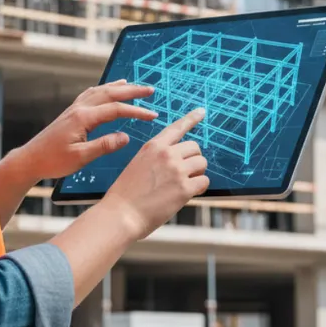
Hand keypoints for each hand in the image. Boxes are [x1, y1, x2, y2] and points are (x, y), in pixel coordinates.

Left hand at [18, 80, 157, 180]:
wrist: (31, 159)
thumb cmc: (53, 161)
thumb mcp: (80, 158)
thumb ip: (104, 146)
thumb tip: (126, 137)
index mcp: (83, 118)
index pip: (116, 110)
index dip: (137, 111)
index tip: (153, 115)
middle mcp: (79, 108)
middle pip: (110, 93)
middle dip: (132, 90)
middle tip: (150, 90)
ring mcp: (74, 108)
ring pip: (100, 91)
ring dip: (118, 87)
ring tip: (133, 85)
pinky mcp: (71, 112)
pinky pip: (91, 94)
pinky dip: (103, 89)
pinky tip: (106, 89)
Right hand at [103, 108, 209, 239]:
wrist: (121, 214)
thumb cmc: (126, 194)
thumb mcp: (138, 164)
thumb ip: (158, 157)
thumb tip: (178, 160)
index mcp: (153, 146)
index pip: (176, 127)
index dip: (192, 118)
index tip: (202, 111)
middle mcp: (166, 154)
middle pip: (195, 147)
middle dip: (193, 159)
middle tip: (184, 173)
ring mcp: (176, 170)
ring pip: (202, 163)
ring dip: (197, 173)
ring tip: (183, 185)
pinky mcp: (184, 188)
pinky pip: (204, 182)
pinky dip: (199, 188)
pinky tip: (187, 194)